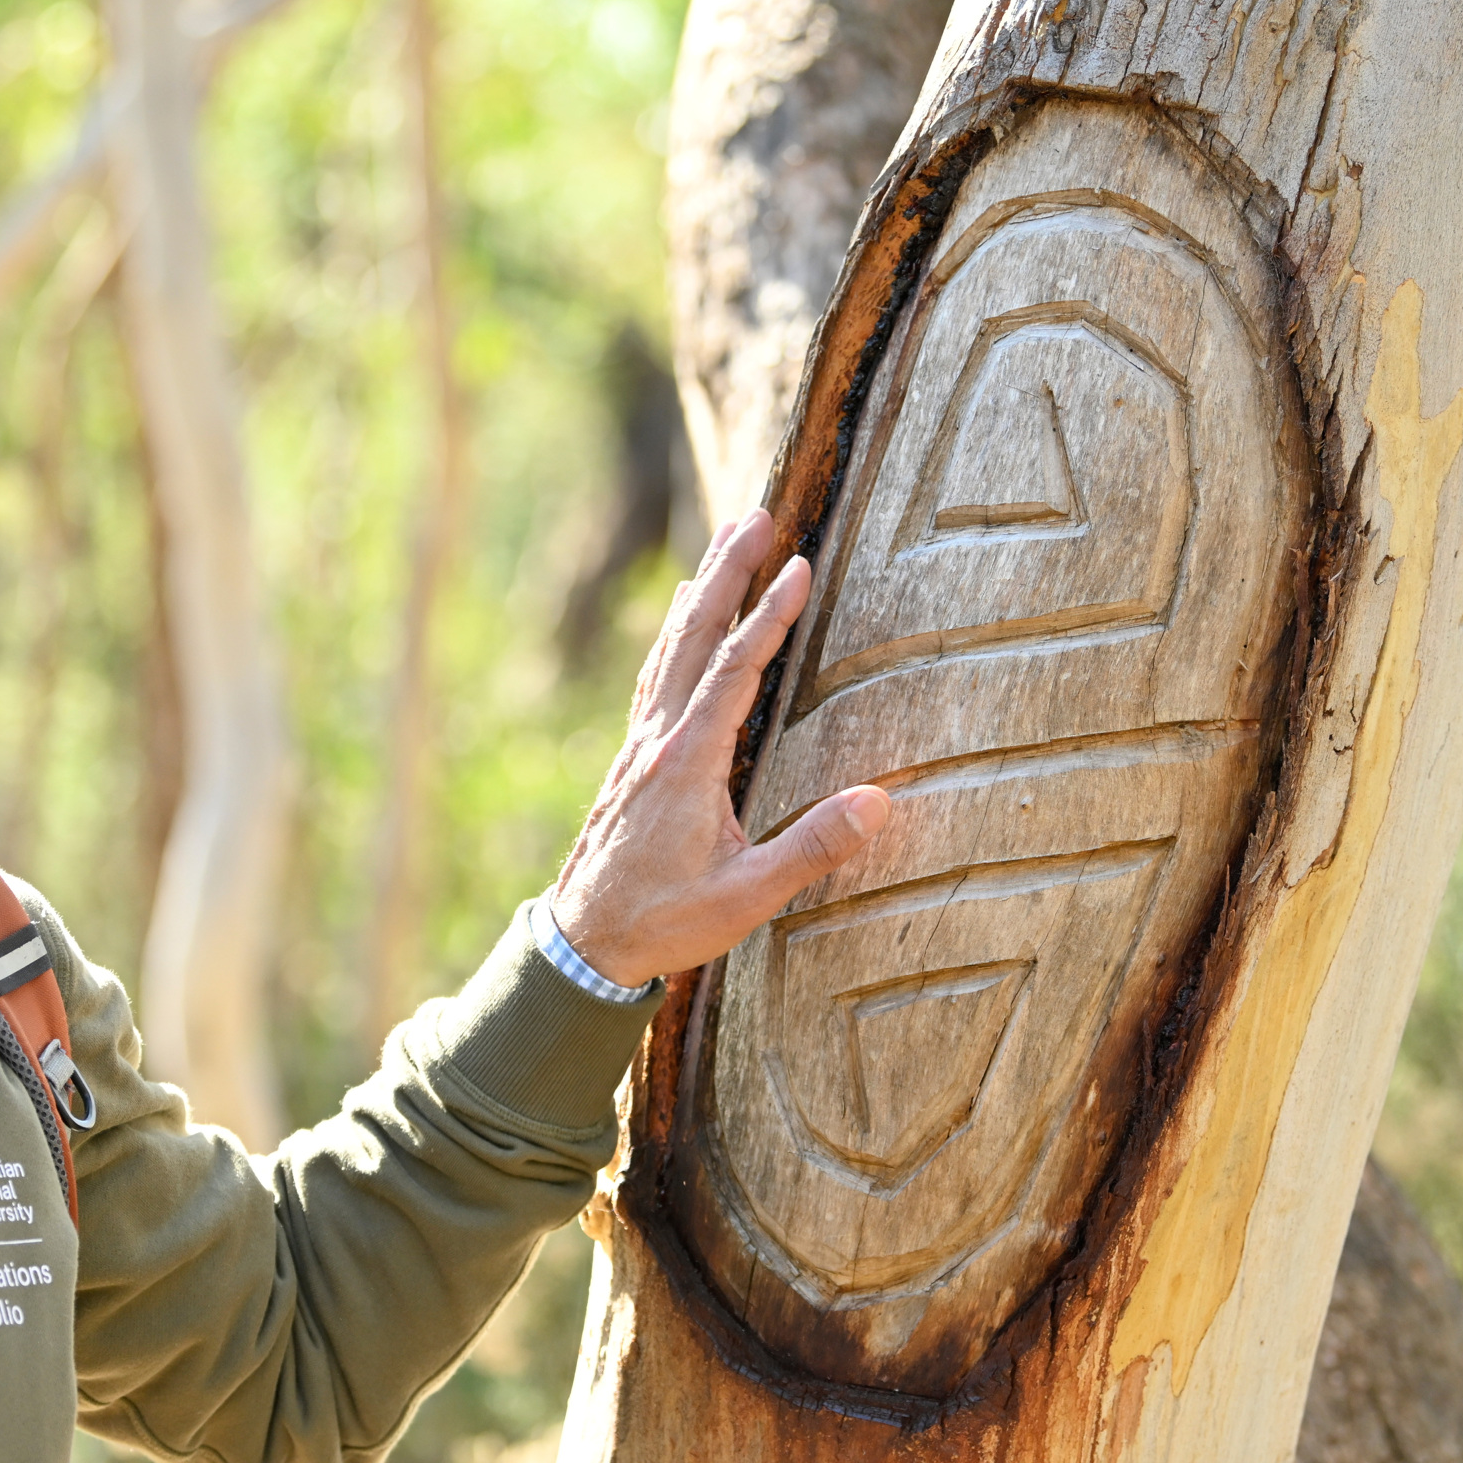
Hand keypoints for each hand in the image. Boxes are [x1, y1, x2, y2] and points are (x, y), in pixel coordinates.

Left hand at [547, 512, 889, 987]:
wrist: (581, 944)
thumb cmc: (663, 923)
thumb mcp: (746, 896)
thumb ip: (813, 849)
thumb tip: (880, 802)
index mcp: (688, 761)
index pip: (736, 669)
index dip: (771, 616)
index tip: (802, 565)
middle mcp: (657, 739)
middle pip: (693, 636)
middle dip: (727, 573)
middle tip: (758, 517)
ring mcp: (640, 746)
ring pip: (670, 649)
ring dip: (700, 592)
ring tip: (726, 543)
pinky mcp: (634, 759)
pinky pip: (657, 675)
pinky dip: (676, 634)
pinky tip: (682, 619)